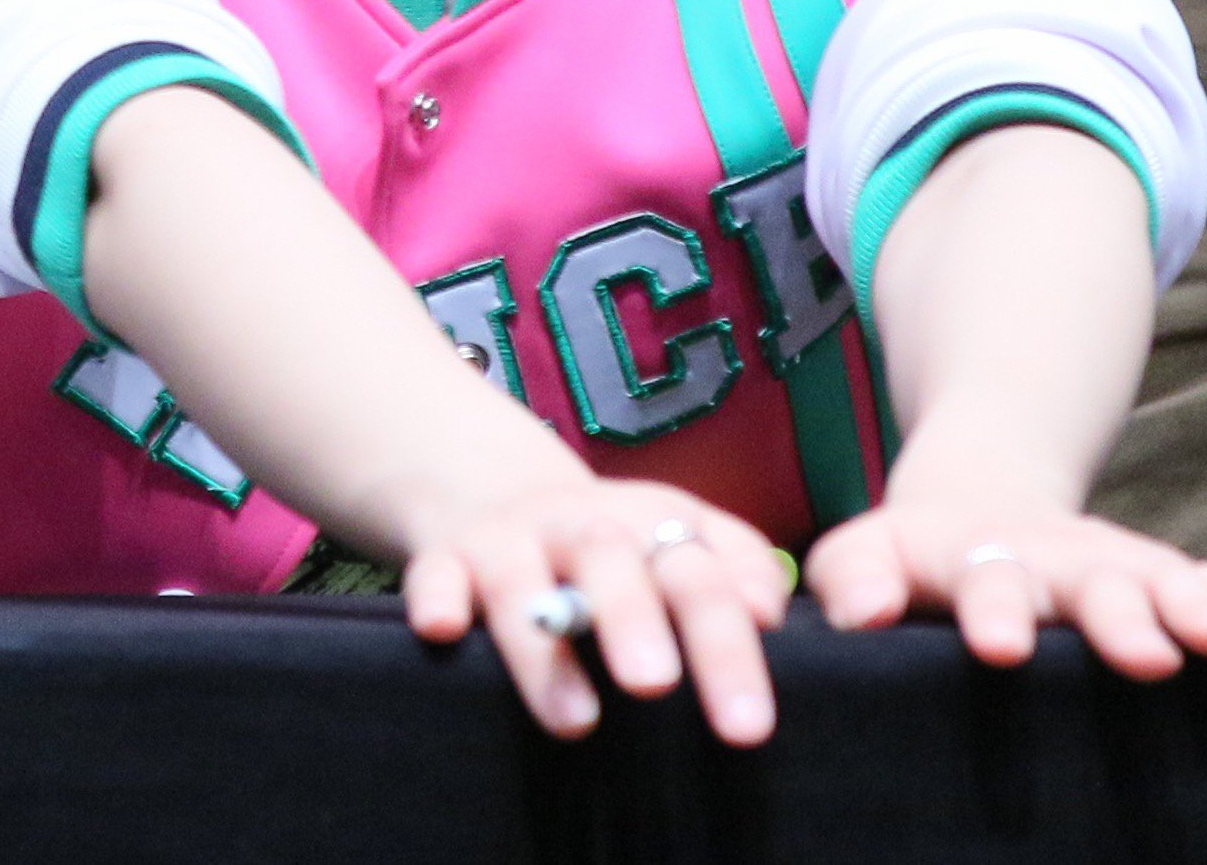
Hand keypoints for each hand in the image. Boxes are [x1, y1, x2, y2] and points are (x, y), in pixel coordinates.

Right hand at [398, 473, 791, 744]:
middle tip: (657, 687)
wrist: (495, 487)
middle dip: (633, 621)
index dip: (725, 643)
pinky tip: (443, 630)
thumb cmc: (612, 546)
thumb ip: (733, 568)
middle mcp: (581, 525)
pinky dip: (437, 598)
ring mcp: (510, 539)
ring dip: (543, 643)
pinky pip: (435, 573)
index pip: (699, 577)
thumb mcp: (677, 538)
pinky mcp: (445, 556)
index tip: (748, 717)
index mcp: (650, 521)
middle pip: (612, 562)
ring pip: (523, 579)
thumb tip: (771, 613)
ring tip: (573, 716)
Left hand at [804, 490, 1206, 681]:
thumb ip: (855, 579)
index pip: (982, 583)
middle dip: (1117, 616)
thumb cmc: (913, 559)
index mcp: (975, 558)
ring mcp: (1111, 565)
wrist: (977, 502)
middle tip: (1144, 653)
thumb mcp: (867, 555)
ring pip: (1160, 582)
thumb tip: (862, 614)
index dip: (994, 611)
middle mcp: (1054, 558)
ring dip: (1194, 607)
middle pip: (1088, 583)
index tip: (1004, 647)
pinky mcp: (1156, 576)